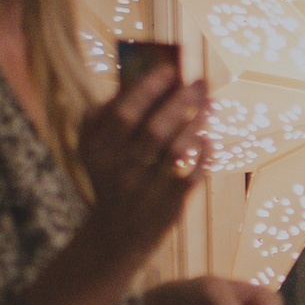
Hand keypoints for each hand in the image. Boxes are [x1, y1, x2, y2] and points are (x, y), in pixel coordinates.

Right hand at [75, 59, 211, 271]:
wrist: (115, 235)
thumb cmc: (110, 175)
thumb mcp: (94, 148)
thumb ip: (108, 112)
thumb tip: (140, 76)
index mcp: (98, 150)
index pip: (124, 114)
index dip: (148, 89)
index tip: (169, 69)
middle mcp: (120, 170)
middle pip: (155, 130)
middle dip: (181, 102)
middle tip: (199, 82)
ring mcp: (146, 189)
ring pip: (178, 151)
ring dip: (197, 124)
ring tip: (209, 104)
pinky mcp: (169, 205)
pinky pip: (193, 174)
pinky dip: (203, 153)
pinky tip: (207, 137)